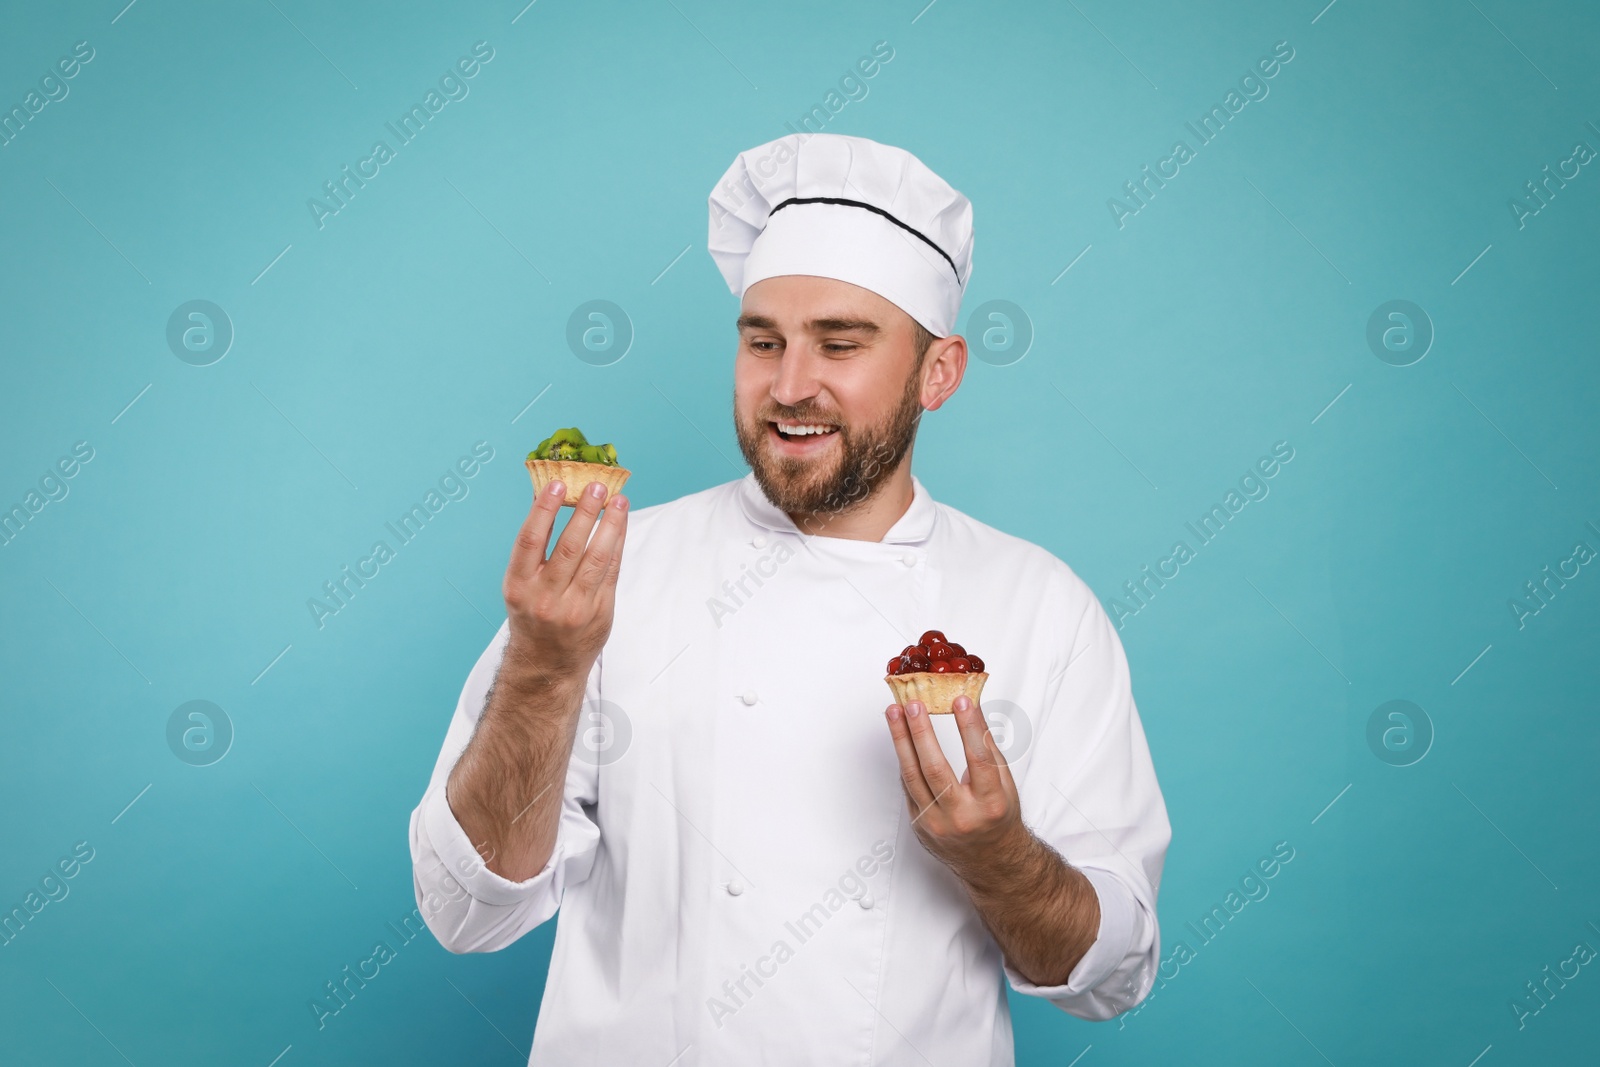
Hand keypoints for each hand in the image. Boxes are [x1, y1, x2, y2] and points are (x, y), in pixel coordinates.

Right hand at [501, 478, 628, 685]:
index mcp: (518, 586)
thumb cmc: (532, 614)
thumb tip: (550, 498)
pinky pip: (611, 572)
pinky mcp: (599, 613)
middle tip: (597, 485)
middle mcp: (544, 598)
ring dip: (610, 525)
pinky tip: (620, 524)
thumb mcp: (521, 584)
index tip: (557, 483)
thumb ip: (535, 548)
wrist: (546, 664)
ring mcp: (574, 608)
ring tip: (618, 500)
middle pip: (569, 547)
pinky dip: (617, 544)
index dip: (543, 510)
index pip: (530, 540)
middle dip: (585, 512)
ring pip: (596, 558)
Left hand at [885, 695, 1026, 880]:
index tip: (961, 700)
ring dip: (900, 740)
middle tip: (913, 703)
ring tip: (894, 713)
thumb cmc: (998, 817)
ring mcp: (936, 823)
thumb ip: (987, 749)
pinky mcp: (919, 825)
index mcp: (990, 804)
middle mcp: (962, 816)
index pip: (979, 759)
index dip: (969, 727)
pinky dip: (904, 759)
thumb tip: (971, 709)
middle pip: (935, 768)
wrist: (991, 861)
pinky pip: (908, 787)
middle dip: (921, 732)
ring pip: (912, 776)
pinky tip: (900, 737)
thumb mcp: (1005, 785)